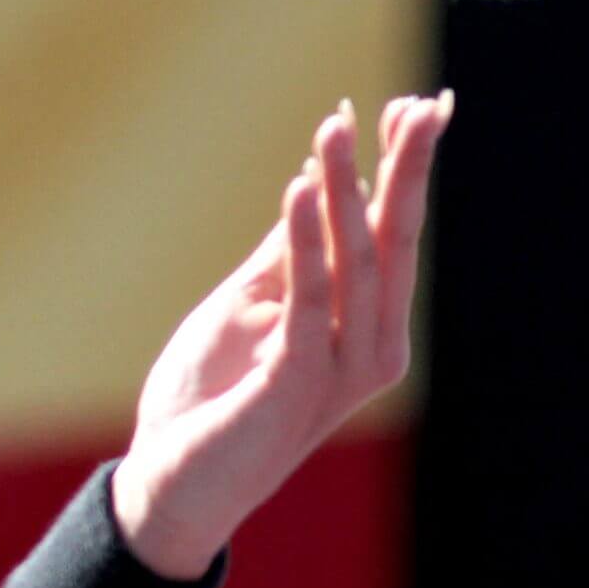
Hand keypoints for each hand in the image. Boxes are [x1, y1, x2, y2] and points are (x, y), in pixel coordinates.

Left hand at [110, 92, 452, 577]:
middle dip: (405, 171)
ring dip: (345, 190)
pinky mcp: (294, 383)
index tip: (412, 107)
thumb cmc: (209, 401)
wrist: (169, 483)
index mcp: (364, 331)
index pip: (392, 239)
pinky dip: (304, 242)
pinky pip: (307, 301)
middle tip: (419, 104)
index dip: (402, 173)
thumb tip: (316, 180)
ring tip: (336, 127)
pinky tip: (299, 188)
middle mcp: (369, 350)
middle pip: (394, 245)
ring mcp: (337, 371)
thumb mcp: (248, 309)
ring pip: (354, 263)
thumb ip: (287, 256)